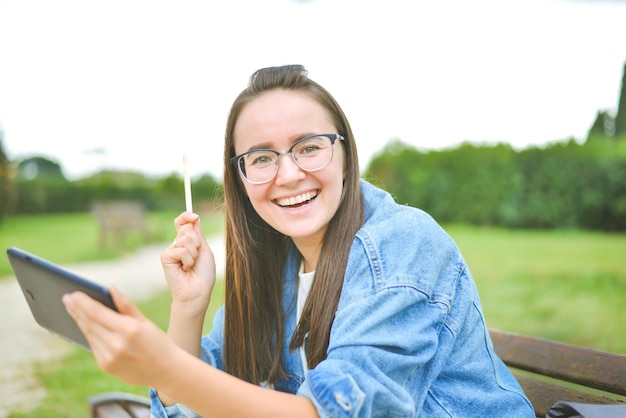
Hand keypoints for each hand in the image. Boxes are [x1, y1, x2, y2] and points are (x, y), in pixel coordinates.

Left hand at [63, 286, 180, 386]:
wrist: (167, 371)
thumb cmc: (158, 342)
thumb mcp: (145, 321)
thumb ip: (125, 305)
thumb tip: (110, 288)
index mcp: (128, 329)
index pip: (98, 313)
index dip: (83, 302)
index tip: (73, 293)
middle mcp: (116, 344)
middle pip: (89, 323)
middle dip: (76, 310)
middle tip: (66, 298)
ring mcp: (109, 357)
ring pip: (89, 334)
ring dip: (79, 321)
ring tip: (72, 309)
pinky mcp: (106, 366)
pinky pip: (93, 346)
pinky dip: (89, 334)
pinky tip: (85, 325)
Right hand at [161, 212, 215, 315]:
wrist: (198, 291)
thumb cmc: (203, 274)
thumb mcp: (204, 250)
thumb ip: (198, 234)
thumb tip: (194, 217)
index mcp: (187, 241)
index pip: (183, 222)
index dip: (186, 216)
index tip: (194, 217)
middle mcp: (177, 244)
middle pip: (187, 229)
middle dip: (197, 242)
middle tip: (196, 257)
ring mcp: (170, 250)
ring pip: (185, 238)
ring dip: (194, 253)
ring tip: (191, 265)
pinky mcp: (165, 257)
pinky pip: (181, 250)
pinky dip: (188, 260)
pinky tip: (185, 269)